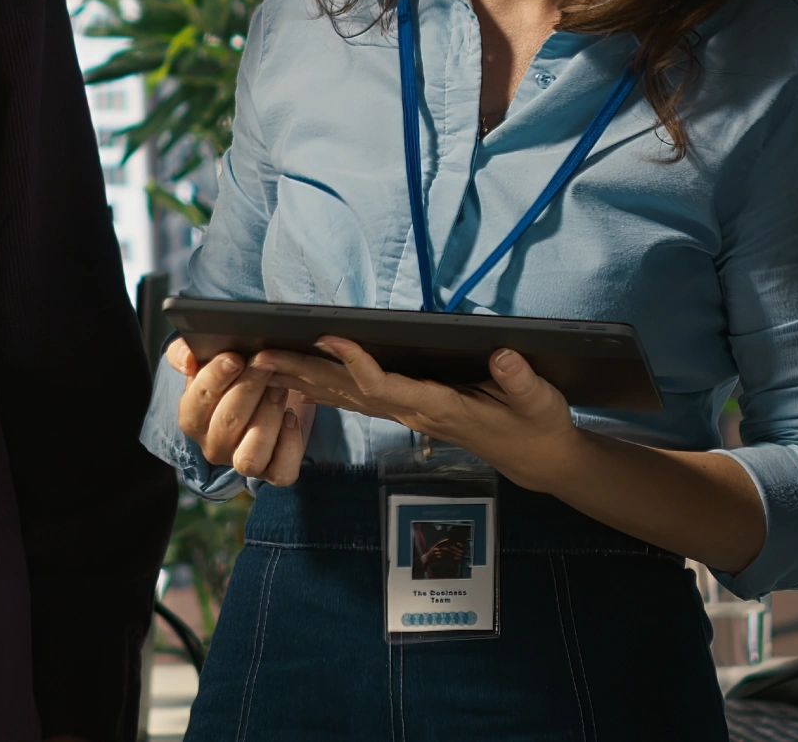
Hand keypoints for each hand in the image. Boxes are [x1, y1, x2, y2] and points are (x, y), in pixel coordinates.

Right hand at [168, 339, 310, 486]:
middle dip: (248, 390)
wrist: (267, 393)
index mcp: (192, 419)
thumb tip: (188, 361)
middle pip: (226, 425)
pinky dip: (290, 444)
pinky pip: (281, 471)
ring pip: (250, 456)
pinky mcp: (274, 472)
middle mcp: (213, 446)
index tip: (235, 357)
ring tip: (280, 389)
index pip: (196, 403)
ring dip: (267, 419)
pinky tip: (291, 417)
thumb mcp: (206, 358)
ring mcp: (243, 462)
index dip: (215, 378)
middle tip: (265, 367)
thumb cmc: (233, 375)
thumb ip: (185, 352)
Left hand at [255, 339, 586, 494]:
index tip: (326, 337)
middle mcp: (415, 411)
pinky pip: (358, 399)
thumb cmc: (537, 425)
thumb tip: (503, 353)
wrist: (538, 459)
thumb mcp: (539, 402)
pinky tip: (299, 379)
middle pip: (349, 393)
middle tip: (259, 356)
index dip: (354, 363)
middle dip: (303, 374)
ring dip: (302, 381)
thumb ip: (520, 379)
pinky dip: (325, 387)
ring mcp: (409, 413)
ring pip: (346, 397)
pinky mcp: (410, 409)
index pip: (386, 387)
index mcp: (440, 407)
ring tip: (261, 363)